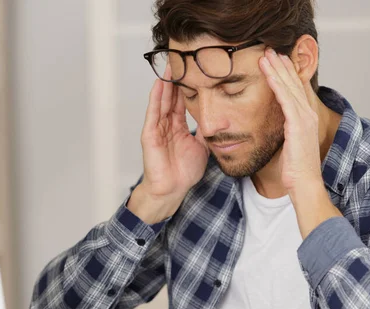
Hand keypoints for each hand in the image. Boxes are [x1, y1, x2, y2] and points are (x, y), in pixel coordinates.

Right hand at [128, 66, 208, 222]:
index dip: (188, 85)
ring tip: (170, 65)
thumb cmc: (184, 172)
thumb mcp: (202, 146)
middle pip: (171, 97)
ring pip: (162, 101)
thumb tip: (219, 117)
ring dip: (166, 83)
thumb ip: (206, 131)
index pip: (182, 101)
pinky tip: (159, 85)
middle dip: (176, 79)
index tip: (195, 69)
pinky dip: (156, 99)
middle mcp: (167, 124)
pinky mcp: (150, 135)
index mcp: (178, 126)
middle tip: (181, 59)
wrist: (173, 190)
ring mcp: (157, 128)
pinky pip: (153, 114)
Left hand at [259, 49, 341, 237]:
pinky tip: (267, 71)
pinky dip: (276, 82)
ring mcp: (304, 118)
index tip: (277, 61)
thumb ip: (285, 131)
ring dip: (277, 69)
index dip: (286, 75)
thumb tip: (275, 127)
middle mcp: (308, 114)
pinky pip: (284, 98)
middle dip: (282, 66)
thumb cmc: (295, 170)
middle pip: (294, 84)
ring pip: (289, 86)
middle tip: (270, 50)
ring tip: (266, 55)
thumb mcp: (289, 145)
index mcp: (306, 119)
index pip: (295, 91)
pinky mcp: (297, 123)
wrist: (304, 184)